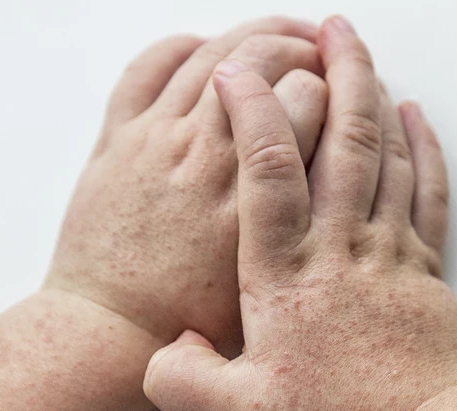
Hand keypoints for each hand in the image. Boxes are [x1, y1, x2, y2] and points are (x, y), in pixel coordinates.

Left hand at [44, 17, 330, 351]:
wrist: (109, 329)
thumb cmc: (185, 318)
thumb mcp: (268, 284)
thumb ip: (300, 229)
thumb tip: (330, 192)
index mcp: (251, 196)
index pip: (310, 100)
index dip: (337, 88)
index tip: (347, 93)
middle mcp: (207, 156)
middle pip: (267, 61)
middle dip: (305, 46)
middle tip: (322, 51)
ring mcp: (157, 140)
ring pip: (212, 54)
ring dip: (254, 34)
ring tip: (282, 34)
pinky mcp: (118, 139)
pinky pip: (147, 68)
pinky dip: (179, 47)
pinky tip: (203, 48)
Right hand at [142, 16, 456, 410]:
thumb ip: (182, 380)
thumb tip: (163, 351)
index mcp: (286, 274)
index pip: (268, 172)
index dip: (251, 114)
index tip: (232, 74)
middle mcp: (339, 248)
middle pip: (341, 141)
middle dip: (333, 74)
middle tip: (328, 29)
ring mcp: (388, 251)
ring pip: (385, 155)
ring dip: (374, 95)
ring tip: (363, 53)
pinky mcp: (423, 265)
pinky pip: (425, 189)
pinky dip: (422, 146)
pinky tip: (415, 117)